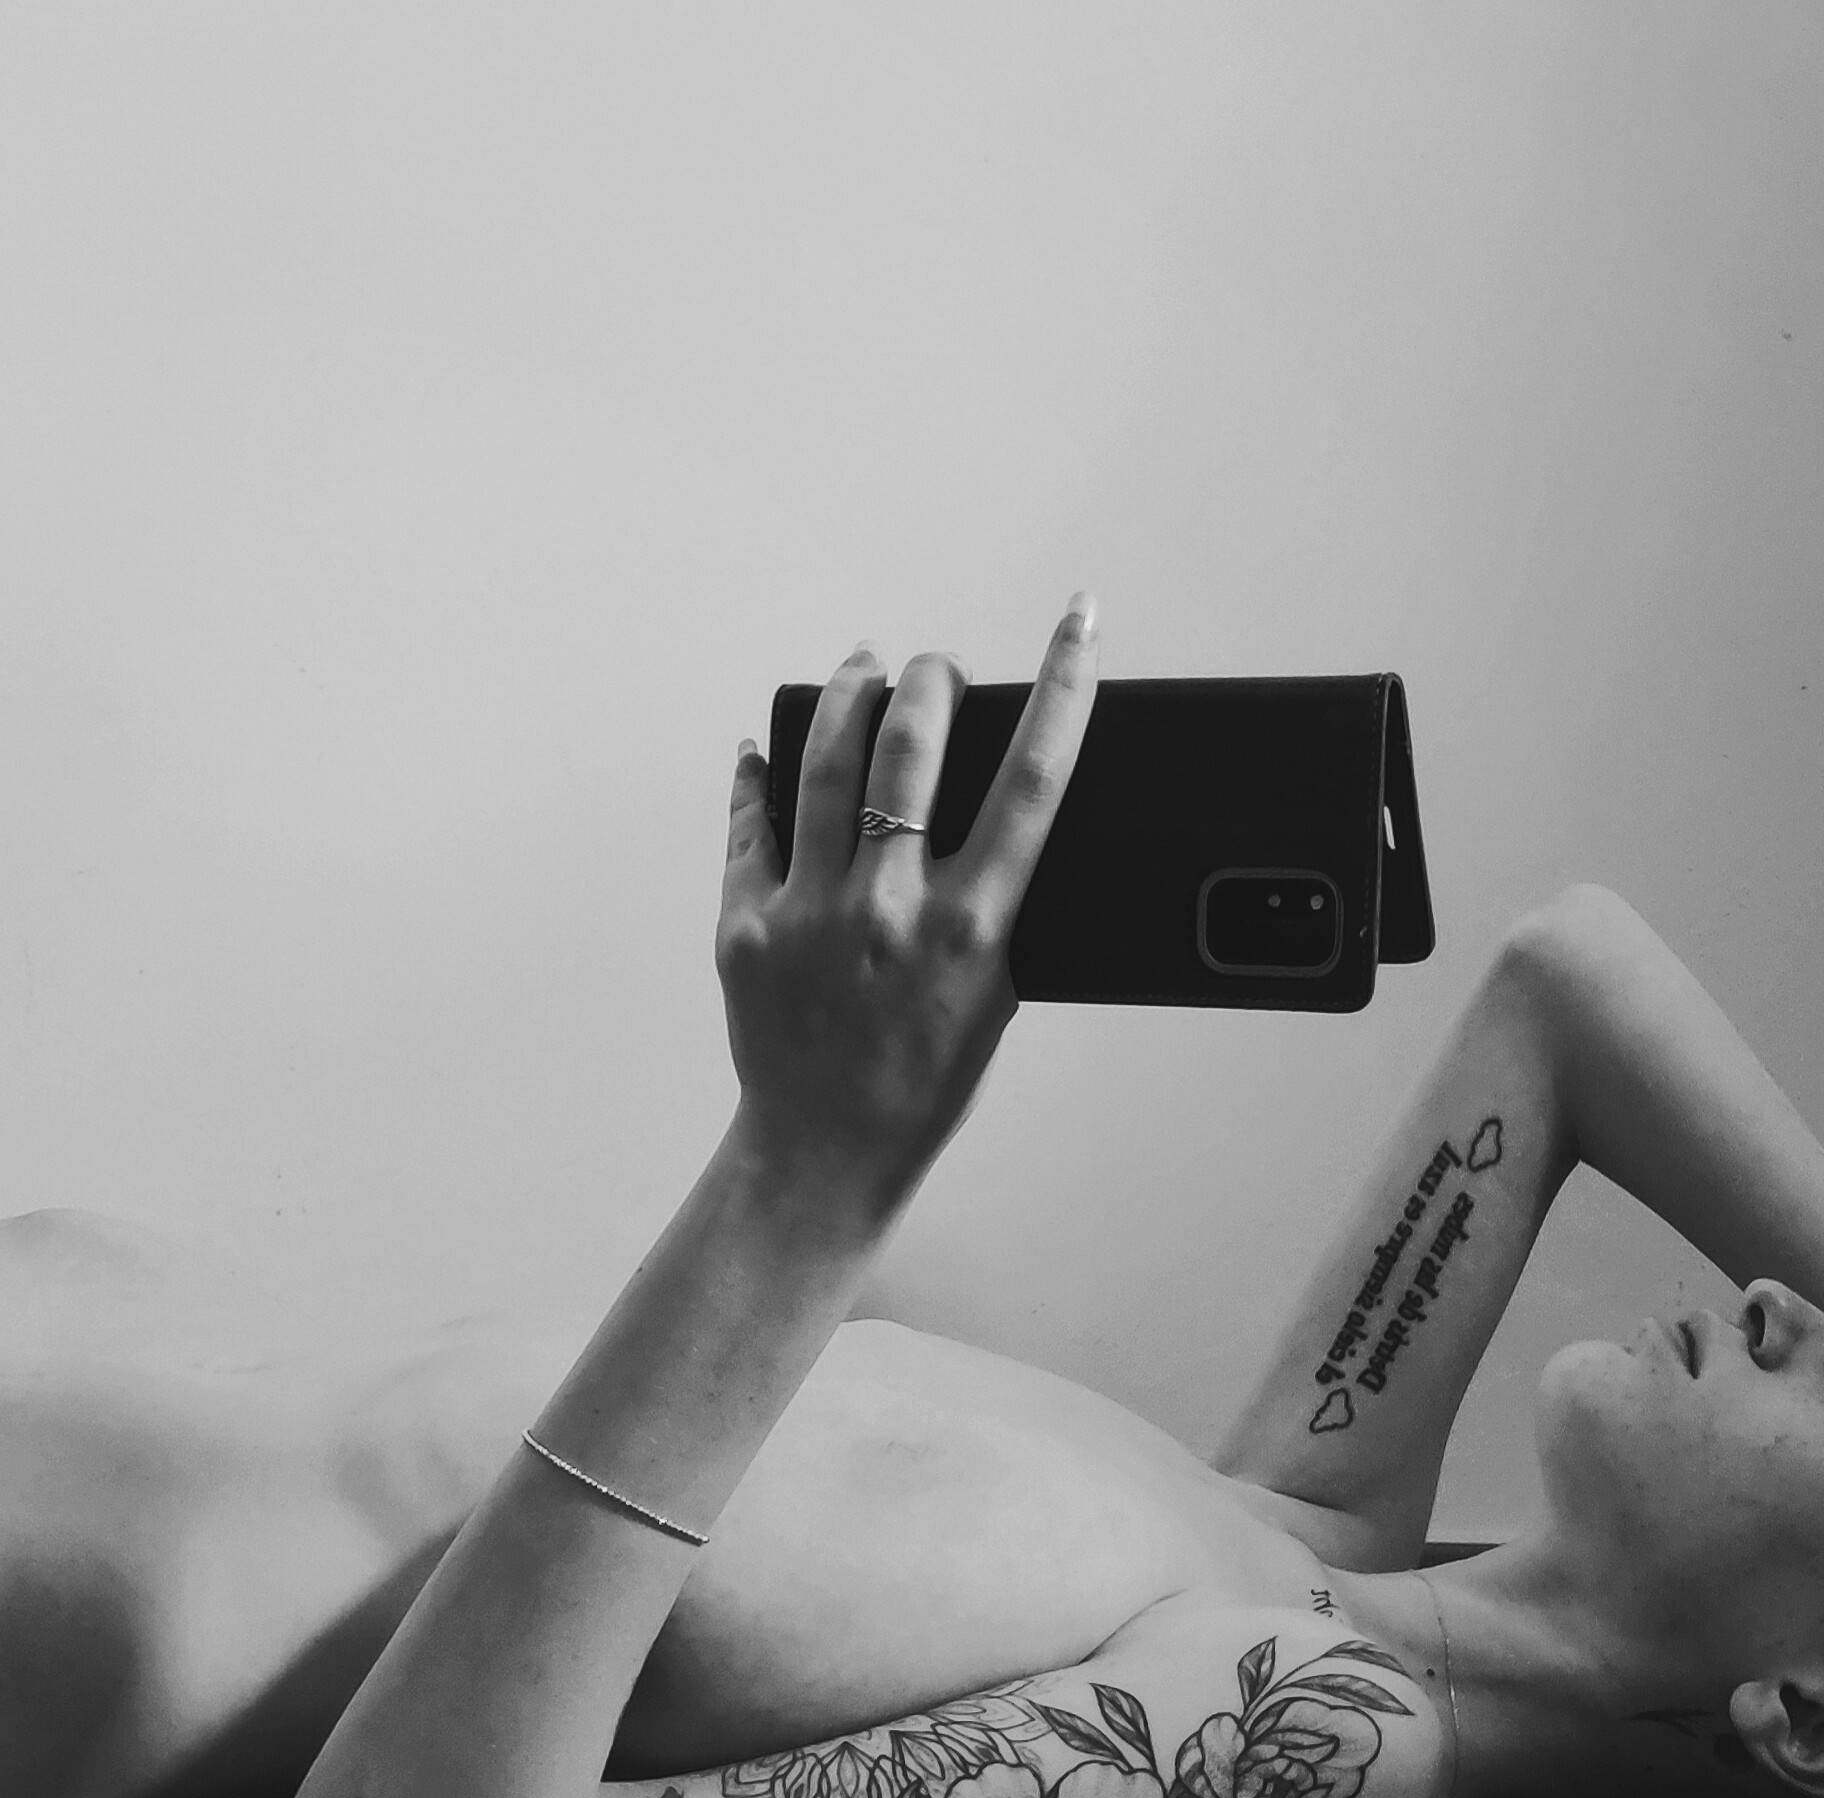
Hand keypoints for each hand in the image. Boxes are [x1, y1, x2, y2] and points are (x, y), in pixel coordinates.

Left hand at [712, 595, 1099, 1206]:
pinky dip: (760, 775)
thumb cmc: (927, 1074)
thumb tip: (1018, 803)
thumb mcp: (996, 989)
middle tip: (936, 666)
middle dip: (932, 676)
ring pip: (825, 760)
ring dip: (849, 694)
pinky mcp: (743, 928)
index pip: (1034, 778)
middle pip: (914, 743)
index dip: (1064, 685)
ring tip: (862, 668)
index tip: (1080, 620)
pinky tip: (765, 749)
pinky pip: (751, 823)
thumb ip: (1001, 899)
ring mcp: (809, 916)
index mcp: (975, 927)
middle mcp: (891, 911)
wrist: (826, 1151)